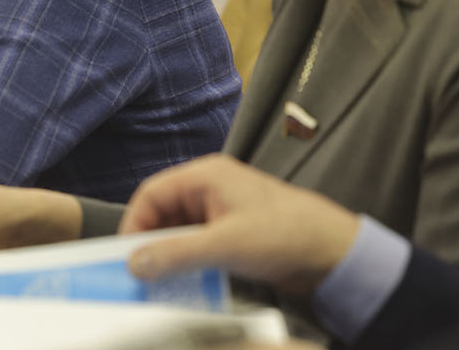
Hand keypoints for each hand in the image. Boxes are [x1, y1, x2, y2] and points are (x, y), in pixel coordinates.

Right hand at [119, 155, 359, 295]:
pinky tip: (186, 282)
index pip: (152, 193)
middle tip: (140, 273)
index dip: (134, 223)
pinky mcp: (233, 233)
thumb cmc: (287, 233)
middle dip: (150, 242)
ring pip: (180, 231)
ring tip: (162, 282)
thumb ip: (178, 254)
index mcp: (206, 177)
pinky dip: (188, 262)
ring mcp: (222, 212)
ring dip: (170, 255)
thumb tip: (137, 262)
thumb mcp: (225, 245)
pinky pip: (198, 245)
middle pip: (163, 213)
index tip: (125, 255)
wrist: (333, 252)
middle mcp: (211, 189)